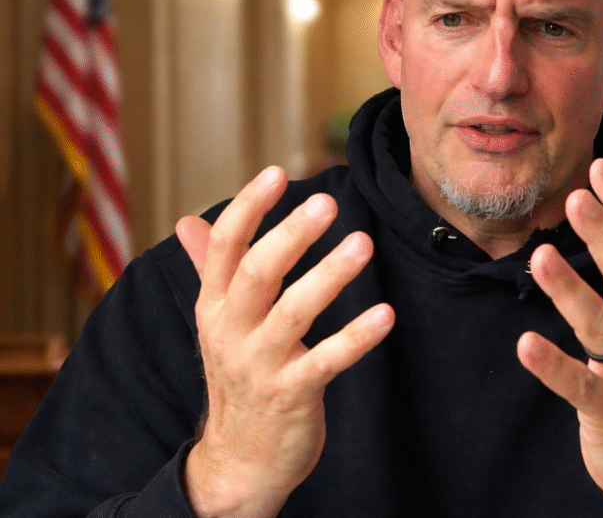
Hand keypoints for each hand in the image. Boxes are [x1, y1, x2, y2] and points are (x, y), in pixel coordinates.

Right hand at [175, 166, 394, 517]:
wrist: (239, 460)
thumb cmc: (239, 375)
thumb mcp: (217, 322)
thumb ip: (209, 270)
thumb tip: (186, 222)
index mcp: (213, 306)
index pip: (223, 248)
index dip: (248, 208)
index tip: (276, 172)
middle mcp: (230, 332)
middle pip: (257, 273)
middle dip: (291, 234)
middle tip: (327, 201)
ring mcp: (259, 366)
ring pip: (292, 313)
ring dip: (329, 276)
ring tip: (362, 243)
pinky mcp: (291, 396)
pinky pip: (327, 362)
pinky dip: (356, 337)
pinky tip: (385, 314)